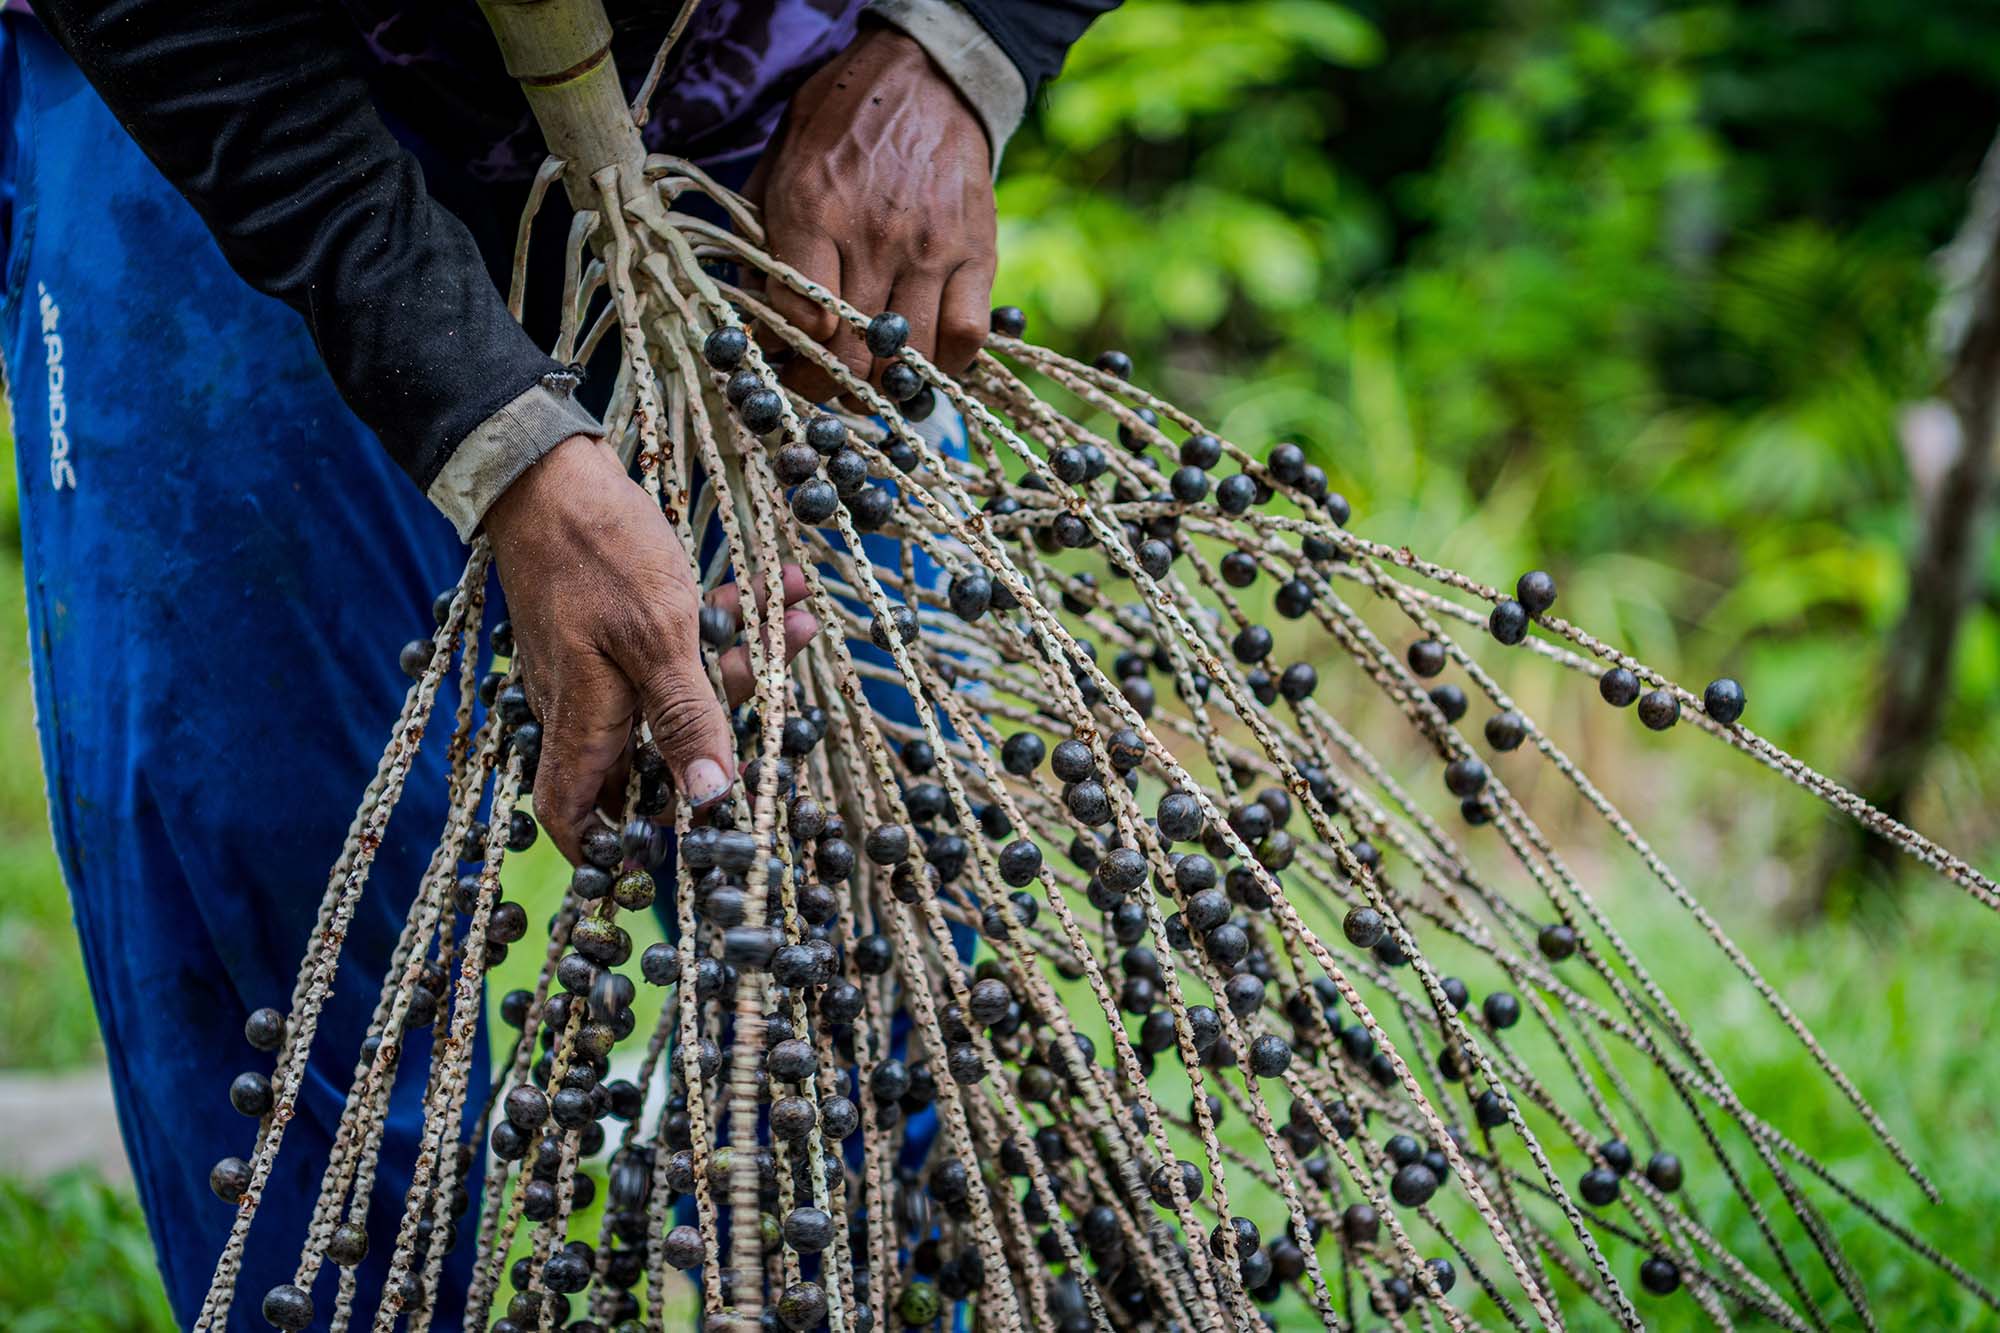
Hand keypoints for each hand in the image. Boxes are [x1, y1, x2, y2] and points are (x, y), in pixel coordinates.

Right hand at [483, 435, 818, 861]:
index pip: (575, 817)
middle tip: (784, 681)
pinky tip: (769, 587)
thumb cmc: (597, 551)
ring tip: (797, 615)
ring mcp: (596, 666)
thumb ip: (686, 720)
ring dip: (739, 659)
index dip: (618, 847)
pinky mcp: (611, 627)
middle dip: (728, 722)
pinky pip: (673, 646)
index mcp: (581, 723)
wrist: (549, 467)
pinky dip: (718, 625)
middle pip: (656, 751)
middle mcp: (581, 706)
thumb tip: (712, 803)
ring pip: (676, 690)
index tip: (684, 844)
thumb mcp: (659, 638)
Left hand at [748, 24, 995, 400]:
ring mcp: (931, 249)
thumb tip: (753, 314)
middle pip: (849, 353)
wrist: (923, 75)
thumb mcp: (778, 162)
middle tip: (820, 389)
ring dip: (883, 388)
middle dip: (827, 388)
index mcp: (813, 210)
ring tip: (869, 385)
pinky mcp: (977, 253)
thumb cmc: (840, 120)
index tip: (782, 361)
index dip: (784, 355)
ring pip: (906, 359)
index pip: (797, 319)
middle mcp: (873, 236)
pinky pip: (967, 336)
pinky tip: (926, 366)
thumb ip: (759, 237)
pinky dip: (946, 367)